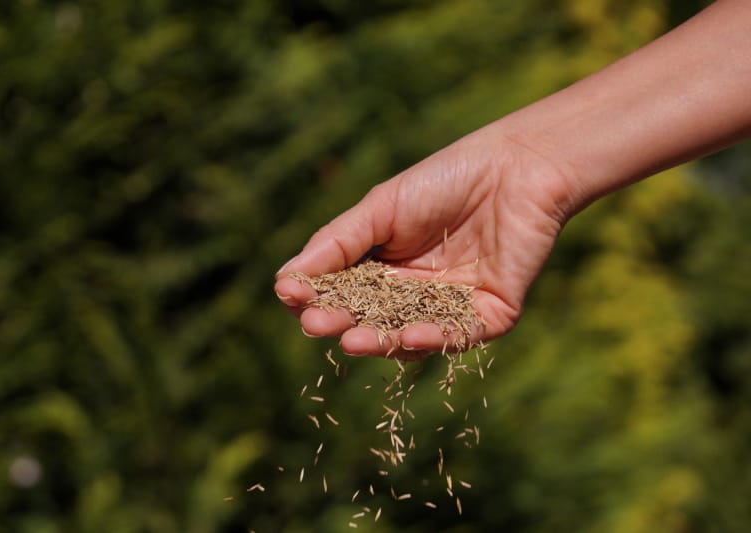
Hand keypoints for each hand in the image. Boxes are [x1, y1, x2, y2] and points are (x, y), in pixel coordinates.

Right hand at [274, 128, 575, 357]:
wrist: (516, 167)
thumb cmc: (444, 180)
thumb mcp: (380, 209)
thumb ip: (337, 244)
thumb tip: (283, 281)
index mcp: (384, 266)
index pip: (341, 292)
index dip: (317, 298)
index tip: (292, 296)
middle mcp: (414, 292)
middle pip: (370, 319)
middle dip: (342, 323)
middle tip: (316, 324)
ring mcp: (450, 307)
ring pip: (409, 336)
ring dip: (380, 341)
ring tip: (351, 340)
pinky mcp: (489, 315)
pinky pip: (456, 335)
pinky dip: (432, 339)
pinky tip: (408, 336)